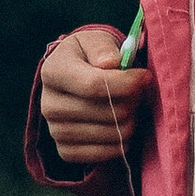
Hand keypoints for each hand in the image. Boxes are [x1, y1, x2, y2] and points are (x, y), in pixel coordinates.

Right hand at [39, 22, 151, 174]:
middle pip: (108, 111)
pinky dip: (120, 143)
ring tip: (130, 107)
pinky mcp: (65, 151)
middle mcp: (48, 104)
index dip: (127, 83)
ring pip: (111, 134)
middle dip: (132, 101)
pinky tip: (121, 127)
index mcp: (53, 72)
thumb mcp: (95, 41)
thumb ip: (103, 48)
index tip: (145, 77)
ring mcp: (55, 131)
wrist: (75, 80)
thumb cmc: (90, 57)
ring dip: (130, 122)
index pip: (95, 85)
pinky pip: (103, 154)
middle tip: (138, 93)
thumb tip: (111, 62)